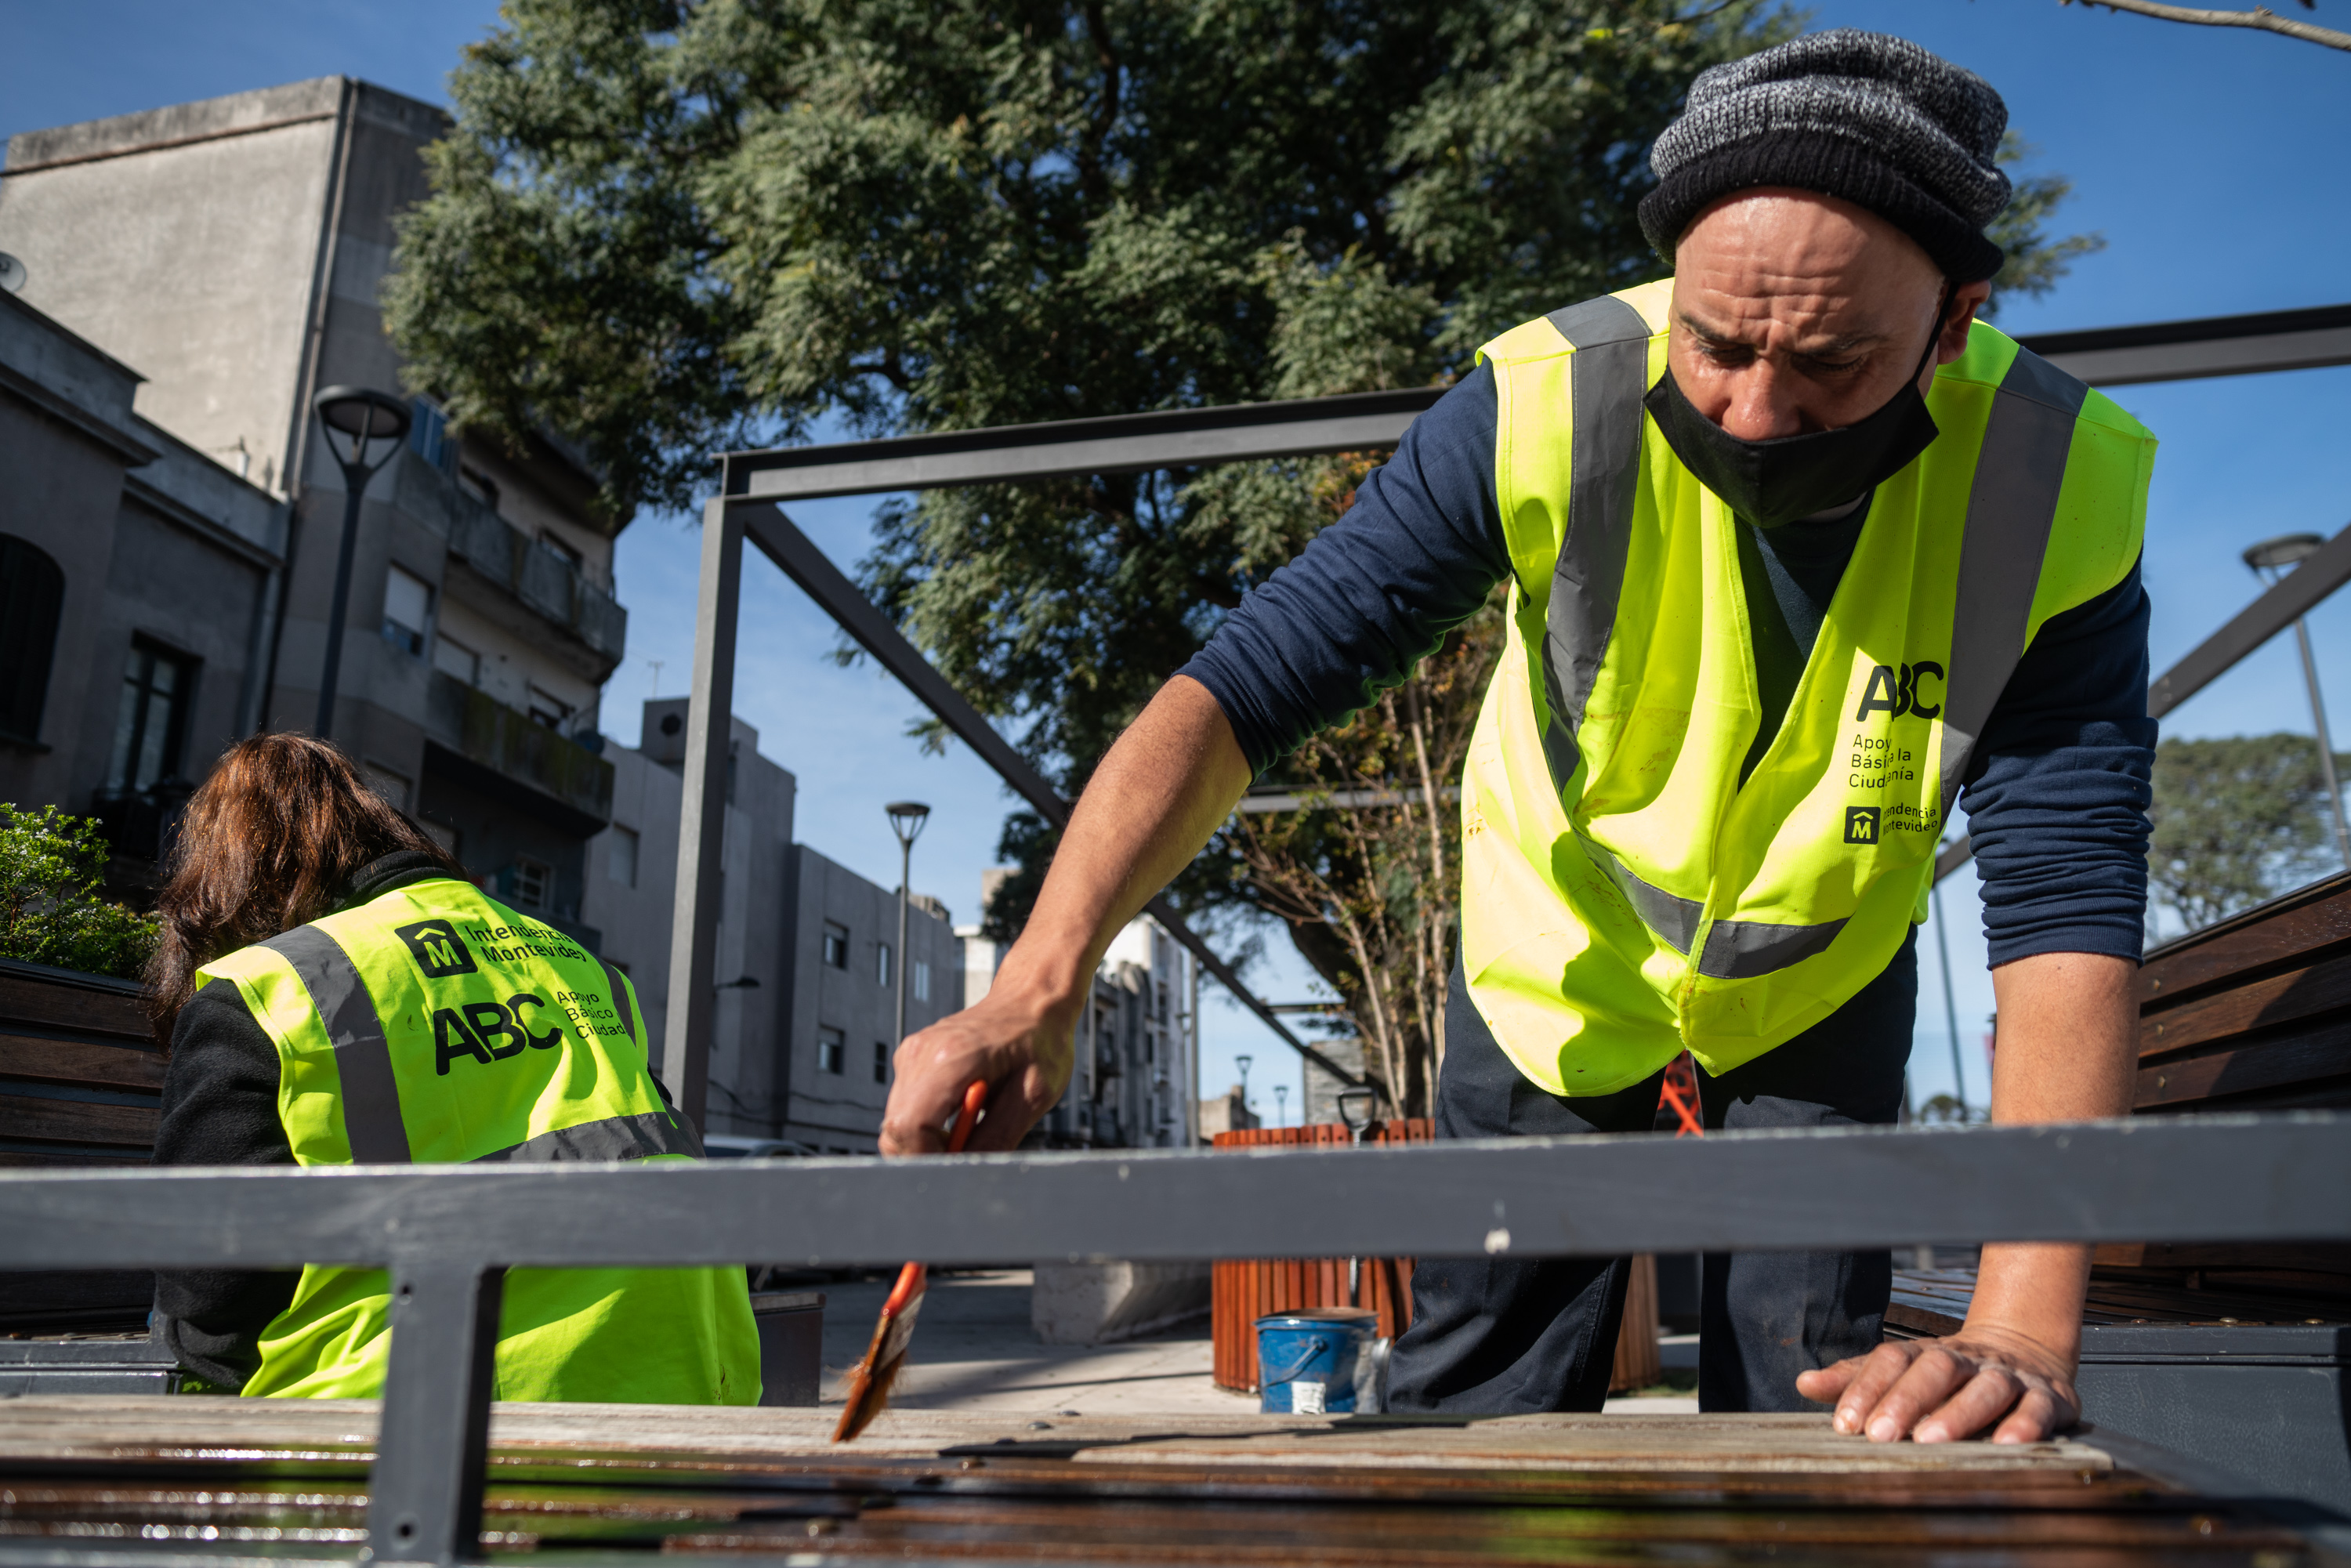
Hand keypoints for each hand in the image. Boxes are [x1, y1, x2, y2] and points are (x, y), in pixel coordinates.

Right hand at [879, 980, 1075, 1154]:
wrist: (1032, 1002)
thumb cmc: (1039, 1044)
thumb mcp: (1032, 1097)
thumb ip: (996, 1139)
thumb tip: (966, 1174)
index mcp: (950, 1059)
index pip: (910, 1127)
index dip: (928, 1159)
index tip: (957, 1168)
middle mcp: (920, 1054)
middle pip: (895, 1130)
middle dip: (927, 1154)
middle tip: (971, 1147)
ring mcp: (911, 1054)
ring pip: (897, 1122)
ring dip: (929, 1139)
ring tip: (974, 1122)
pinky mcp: (912, 1059)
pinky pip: (906, 1107)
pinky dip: (928, 1122)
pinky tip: (964, 1109)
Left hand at [1796, 1323, 2078, 1444]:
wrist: (2025, 1349)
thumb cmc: (1950, 1373)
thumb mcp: (1902, 1371)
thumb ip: (1856, 1379)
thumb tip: (1803, 1383)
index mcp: (1926, 1353)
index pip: (1891, 1360)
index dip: (1867, 1389)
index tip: (1844, 1424)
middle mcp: (1966, 1359)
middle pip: (1935, 1369)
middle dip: (1906, 1401)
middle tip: (1881, 1435)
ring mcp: (2008, 1375)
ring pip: (1985, 1387)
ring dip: (1959, 1413)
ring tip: (1932, 1439)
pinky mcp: (2049, 1397)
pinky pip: (2038, 1407)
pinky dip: (2025, 1425)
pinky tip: (2008, 1444)